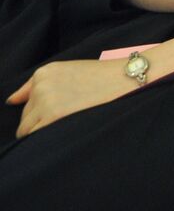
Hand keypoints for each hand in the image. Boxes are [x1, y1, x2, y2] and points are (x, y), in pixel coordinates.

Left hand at [7, 60, 136, 138]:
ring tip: (67, 125)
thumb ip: (35, 86)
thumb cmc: (100, 77)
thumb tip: (11, 101)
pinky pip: (36, 136)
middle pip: (25, 116)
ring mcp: (46, 102)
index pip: (25, 101)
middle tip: (67, 118)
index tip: (57, 112)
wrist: (125, 79)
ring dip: (42, 131)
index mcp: (43, 73)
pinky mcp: (53, 117)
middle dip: (40, 121)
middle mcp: (40, 86)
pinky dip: (45, 139)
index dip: (41, 110)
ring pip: (27, 129)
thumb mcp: (66, 71)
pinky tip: (63, 132)